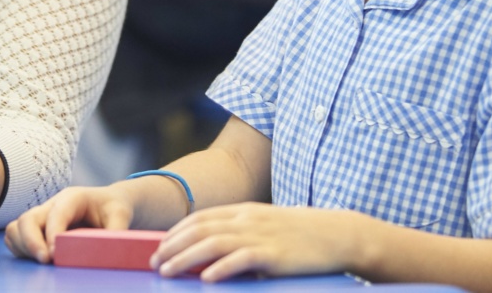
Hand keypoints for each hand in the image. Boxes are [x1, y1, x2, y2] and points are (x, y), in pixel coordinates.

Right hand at [4, 185, 134, 263]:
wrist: (108, 205)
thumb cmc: (113, 208)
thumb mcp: (121, 215)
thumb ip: (116, 231)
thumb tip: (108, 250)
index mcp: (73, 198)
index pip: (56, 213)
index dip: (52, 233)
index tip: (54, 255)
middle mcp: (52, 205)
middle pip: (28, 219)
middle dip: (30, 242)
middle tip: (45, 261)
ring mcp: (42, 216)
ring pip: (17, 228)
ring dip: (24, 246)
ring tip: (41, 261)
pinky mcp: (37, 229)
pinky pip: (16, 237)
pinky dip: (20, 249)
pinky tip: (37, 258)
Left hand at [151, 203, 358, 281]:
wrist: (337, 233)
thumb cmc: (300, 234)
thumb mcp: (267, 225)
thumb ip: (242, 232)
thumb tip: (214, 253)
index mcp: (244, 211)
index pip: (200, 218)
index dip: (176, 232)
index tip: (159, 247)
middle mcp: (247, 220)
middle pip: (200, 229)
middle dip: (173, 246)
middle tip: (154, 262)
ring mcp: (260, 235)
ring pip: (213, 243)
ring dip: (185, 257)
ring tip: (167, 271)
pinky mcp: (274, 254)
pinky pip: (241, 259)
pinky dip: (221, 268)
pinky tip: (205, 279)